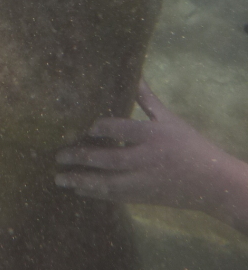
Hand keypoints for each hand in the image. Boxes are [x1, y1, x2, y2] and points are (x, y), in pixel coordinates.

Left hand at [54, 82, 233, 211]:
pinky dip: (95, 193)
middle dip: (81, 157)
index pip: (121, 129)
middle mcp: (146, 159)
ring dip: (82, 181)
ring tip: (59, 178)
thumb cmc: (188, 144)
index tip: (82, 125)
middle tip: (58, 155)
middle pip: (109, 159)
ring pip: (108, 183)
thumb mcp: (168, 118)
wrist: (211, 183)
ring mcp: (144, 181)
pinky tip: (78, 189)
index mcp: (152, 135)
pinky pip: (115, 196)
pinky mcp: (143, 197)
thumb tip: (133, 72)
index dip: (100, 127)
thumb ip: (146, 98)